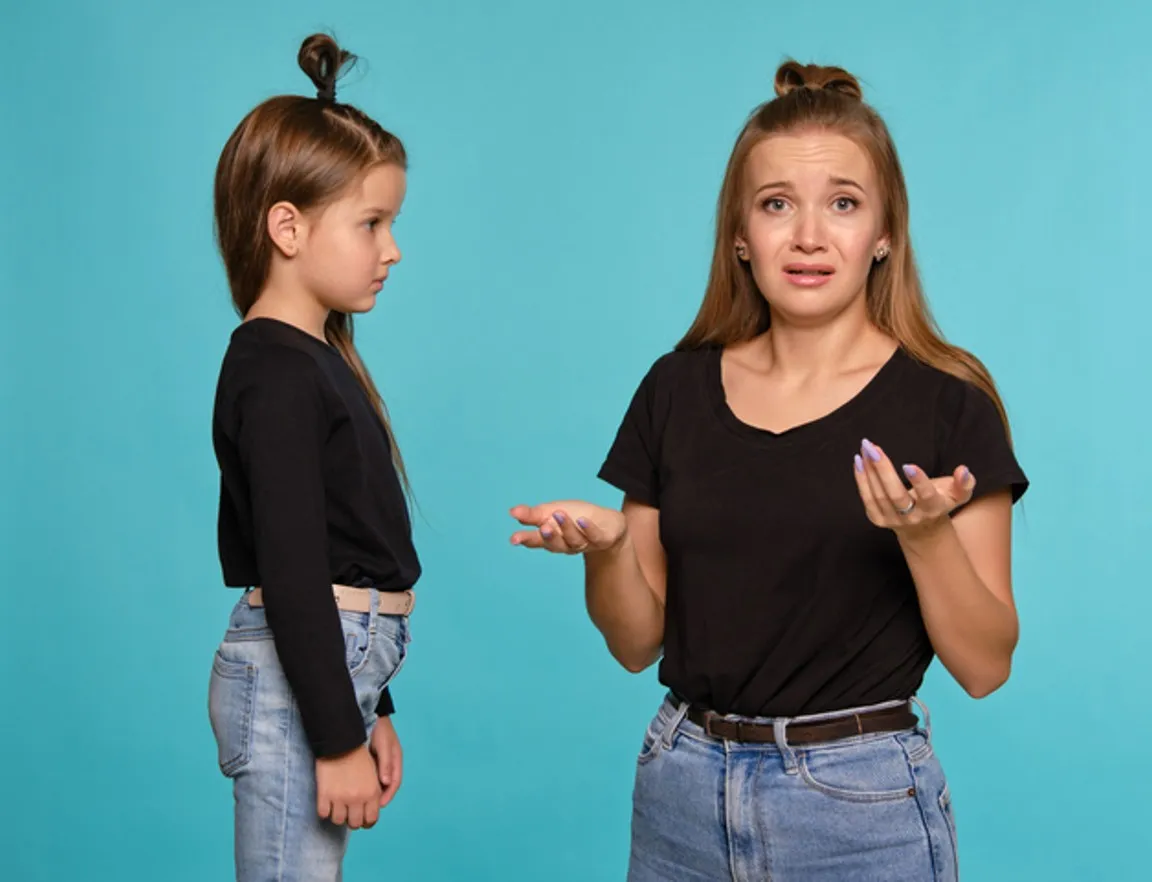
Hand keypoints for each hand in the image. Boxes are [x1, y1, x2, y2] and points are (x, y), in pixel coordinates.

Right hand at [315, 744, 381, 828]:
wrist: (340, 742)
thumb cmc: (359, 756)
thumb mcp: (374, 774)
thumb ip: (375, 793)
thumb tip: (371, 813)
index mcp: (372, 793)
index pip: (371, 819)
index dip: (366, 822)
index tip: (362, 818)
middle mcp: (357, 798)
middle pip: (355, 824)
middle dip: (352, 820)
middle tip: (348, 813)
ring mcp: (340, 798)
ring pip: (338, 821)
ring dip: (337, 815)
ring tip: (337, 807)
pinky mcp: (324, 794)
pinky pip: (323, 814)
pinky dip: (324, 811)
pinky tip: (326, 803)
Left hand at [369, 716, 403, 809]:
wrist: (368, 715)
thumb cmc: (379, 728)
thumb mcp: (384, 744)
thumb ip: (385, 762)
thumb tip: (386, 782)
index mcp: (396, 760)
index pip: (395, 783)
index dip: (388, 795)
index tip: (379, 805)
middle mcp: (389, 764)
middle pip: (386, 786)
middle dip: (379, 799)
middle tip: (369, 809)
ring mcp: (380, 764)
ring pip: (377, 784)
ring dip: (371, 794)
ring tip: (361, 804)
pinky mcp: (370, 763)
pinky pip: (369, 778)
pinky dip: (364, 786)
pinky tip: (355, 791)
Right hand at [509, 501, 626, 554]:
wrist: (608, 523)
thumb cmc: (576, 516)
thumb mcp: (552, 511)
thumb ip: (532, 514)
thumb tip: (512, 511)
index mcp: (552, 537)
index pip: (536, 540)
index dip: (525, 540)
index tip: (514, 539)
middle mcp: (566, 544)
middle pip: (555, 545)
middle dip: (549, 537)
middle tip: (543, 527)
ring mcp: (584, 543)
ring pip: (574, 540)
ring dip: (567, 528)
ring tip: (559, 514)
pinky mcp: (602, 539)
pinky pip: (594, 536)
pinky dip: (587, 529)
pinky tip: (581, 520)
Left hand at [854, 438, 974, 533]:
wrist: (922, 529)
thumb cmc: (940, 502)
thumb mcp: (958, 495)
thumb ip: (965, 483)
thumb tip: (963, 470)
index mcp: (932, 508)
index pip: (926, 496)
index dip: (918, 481)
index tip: (908, 465)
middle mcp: (912, 517)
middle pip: (895, 495)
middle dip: (883, 471)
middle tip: (873, 448)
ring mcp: (892, 519)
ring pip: (878, 495)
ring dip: (869, 471)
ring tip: (865, 449)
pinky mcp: (878, 519)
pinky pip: (867, 498)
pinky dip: (861, 479)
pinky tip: (859, 461)